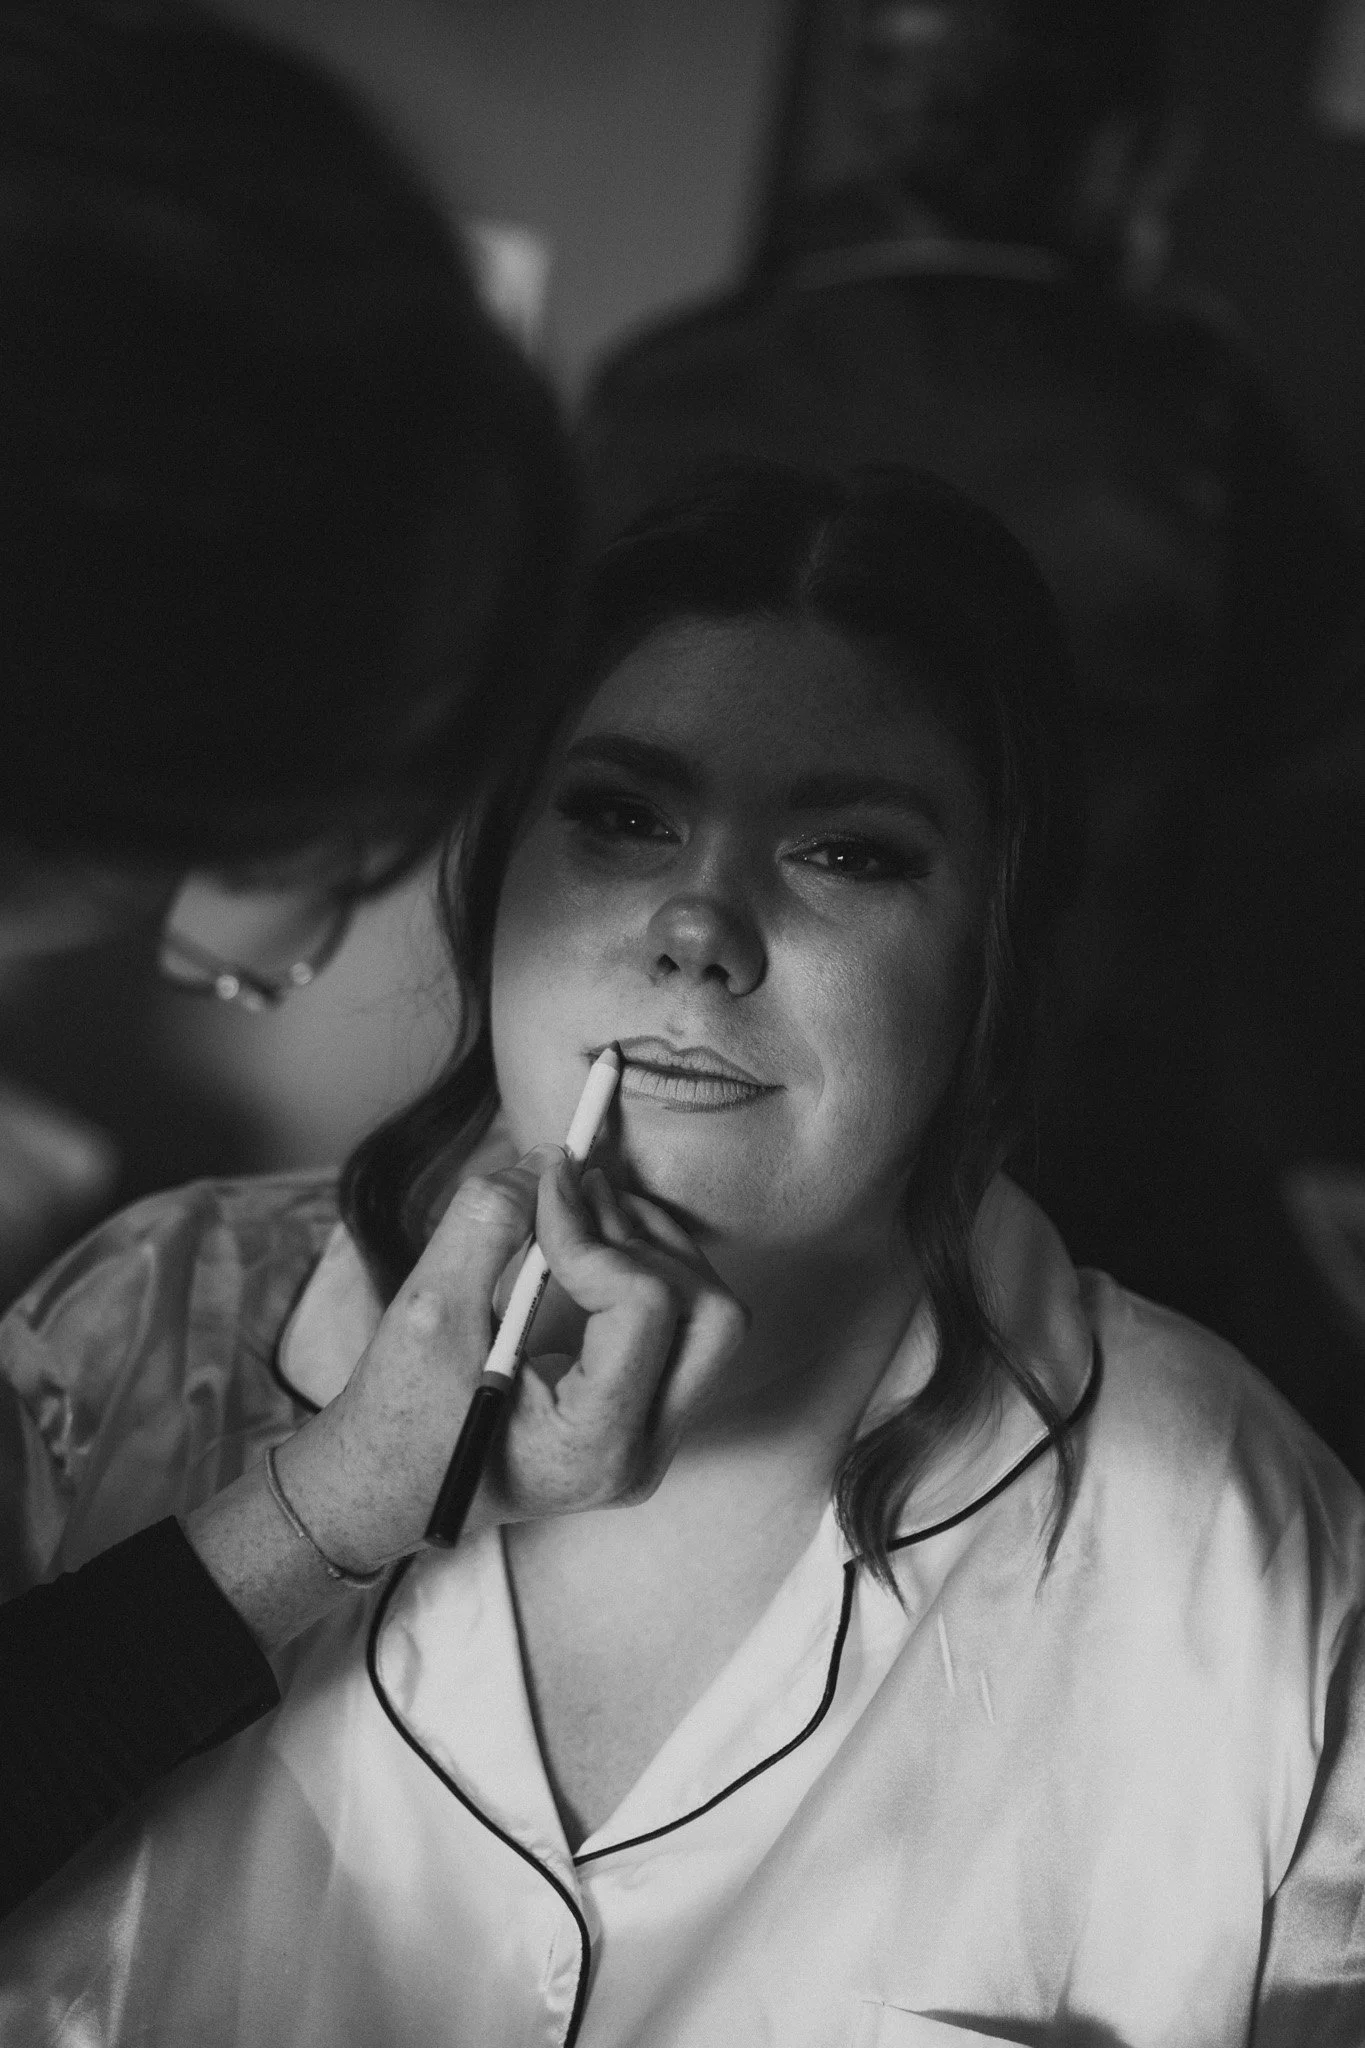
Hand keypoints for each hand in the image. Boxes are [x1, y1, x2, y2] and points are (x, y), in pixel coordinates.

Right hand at [274, 1150, 746, 1571]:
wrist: (387, 1491)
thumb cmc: (396, 1420)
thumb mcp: (425, 1311)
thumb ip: (488, 1224)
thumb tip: (552, 1162)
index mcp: (591, 1448)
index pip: (645, 1309)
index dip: (596, 1235)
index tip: (544, 1192)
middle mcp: (639, 1456)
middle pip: (709, 1316)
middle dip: (649, 1239)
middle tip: (583, 1192)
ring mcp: (651, 1443)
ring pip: (710, 1320)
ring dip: (656, 1248)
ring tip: (587, 1206)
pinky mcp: (645, 1419)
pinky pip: (686, 1333)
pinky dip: (650, 1273)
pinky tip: (598, 1244)